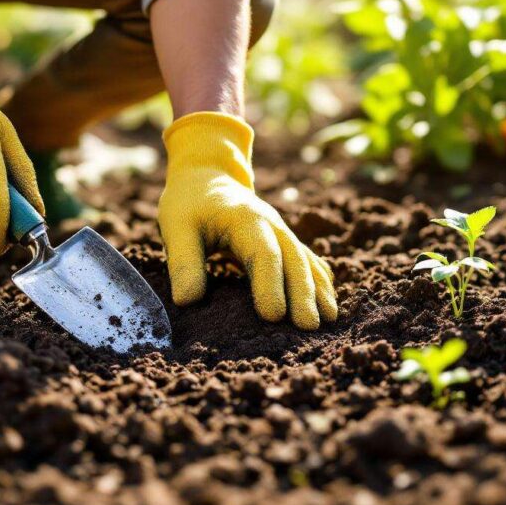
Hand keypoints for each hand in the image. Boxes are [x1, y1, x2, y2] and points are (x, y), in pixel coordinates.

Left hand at [158, 113, 336, 329]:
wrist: (207, 177)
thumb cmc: (189, 205)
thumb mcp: (176, 227)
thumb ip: (183, 263)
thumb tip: (188, 302)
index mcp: (245, 219)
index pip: (263, 253)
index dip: (270, 284)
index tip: (273, 316)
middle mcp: (271, 224)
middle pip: (293, 259)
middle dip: (303, 293)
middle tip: (308, 327)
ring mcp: (282, 232)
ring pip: (305, 260)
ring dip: (318, 290)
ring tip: (329, 320)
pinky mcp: (284, 241)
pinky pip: (308, 260)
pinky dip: (320, 281)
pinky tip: (328, 304)